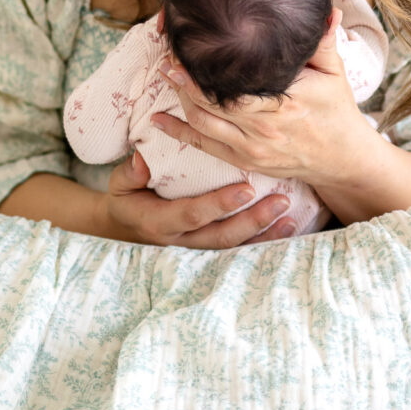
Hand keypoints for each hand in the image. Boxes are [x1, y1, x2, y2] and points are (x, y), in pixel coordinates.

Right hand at [98, 148, 297, 247]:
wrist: (126, 226)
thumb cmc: (128, 196)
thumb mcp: (120, 183)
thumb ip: (130, 172)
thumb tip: (142, 161)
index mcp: (159, 222)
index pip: (192, 214)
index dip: (219, 204)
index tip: (246, 189)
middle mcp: (181, 241)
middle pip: (221, 237)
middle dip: (253, 221)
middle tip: (280, 202)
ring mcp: (196, 248)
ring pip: (233, 246)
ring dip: (264, 234)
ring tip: (290, 217)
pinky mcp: (208, 247)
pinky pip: (238, 247)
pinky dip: (263, 239)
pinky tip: (288, 227)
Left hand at [152, 9, 375, 190]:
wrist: (342, 160)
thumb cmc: (337, 111)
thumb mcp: (334, 73)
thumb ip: (324, 42)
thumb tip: (331, 10)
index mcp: (282, 102)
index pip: (232, 86)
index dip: (203, 70)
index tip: (187, 47)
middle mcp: (262, 127)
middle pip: (210, 102)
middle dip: (183, 80)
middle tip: (166, 57)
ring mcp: (251, 147)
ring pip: (202, 123)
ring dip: (179, 101)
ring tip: (164, 77)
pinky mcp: (244, 161)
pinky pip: (205, 147)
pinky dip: (179, 133)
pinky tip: (159, 121)